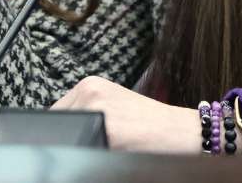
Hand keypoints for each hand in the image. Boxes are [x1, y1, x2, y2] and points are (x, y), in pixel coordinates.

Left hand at [52, 76, 236, 154]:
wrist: (187, 133)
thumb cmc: (154, 127)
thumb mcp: (116, 109)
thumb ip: (88, 116)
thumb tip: (59, 136)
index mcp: (90, 85)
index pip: (54, 117)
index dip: (63, 135)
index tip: (75, 144)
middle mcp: (89, 91)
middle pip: (56, 128)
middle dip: (70, 142)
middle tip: (99, 147)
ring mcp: (95, 107)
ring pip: (67, 140)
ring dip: (78, 149)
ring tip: (108, 149)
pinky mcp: (105, 128)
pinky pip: (81, 150)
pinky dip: (88, 157)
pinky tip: (110, 153)